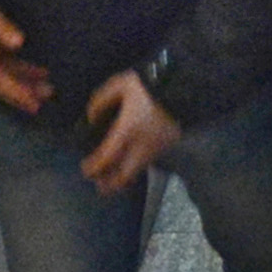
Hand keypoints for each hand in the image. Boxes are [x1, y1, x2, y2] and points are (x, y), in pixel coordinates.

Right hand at [0, 0, 52, 114]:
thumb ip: (2, 27)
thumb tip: (19, 42)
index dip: (14, 90)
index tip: (31, 99)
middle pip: (0, 85)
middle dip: (20, 95)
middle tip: (40, 105)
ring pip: (6, 79)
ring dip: (25, 85)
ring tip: (48, 91)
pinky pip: (8, 70)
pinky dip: (24, 73)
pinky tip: (41, 74)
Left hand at [79, 69, 178, 192]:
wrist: (185, 85)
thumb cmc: (149, 85)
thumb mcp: (120, 84)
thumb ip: (101, 100)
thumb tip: (92, 117)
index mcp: (126, 131)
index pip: (106, 158)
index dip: (93, 168)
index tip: (85, 169)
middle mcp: (141, 146)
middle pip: (124, 176)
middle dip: (110, 185)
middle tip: (100, 186)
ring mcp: (157, 148)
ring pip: (137, 172)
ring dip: (124, 177)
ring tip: (115, 177)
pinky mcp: (169, 145)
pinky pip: (149, 162)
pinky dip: (137, 166)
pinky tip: (133, 160)